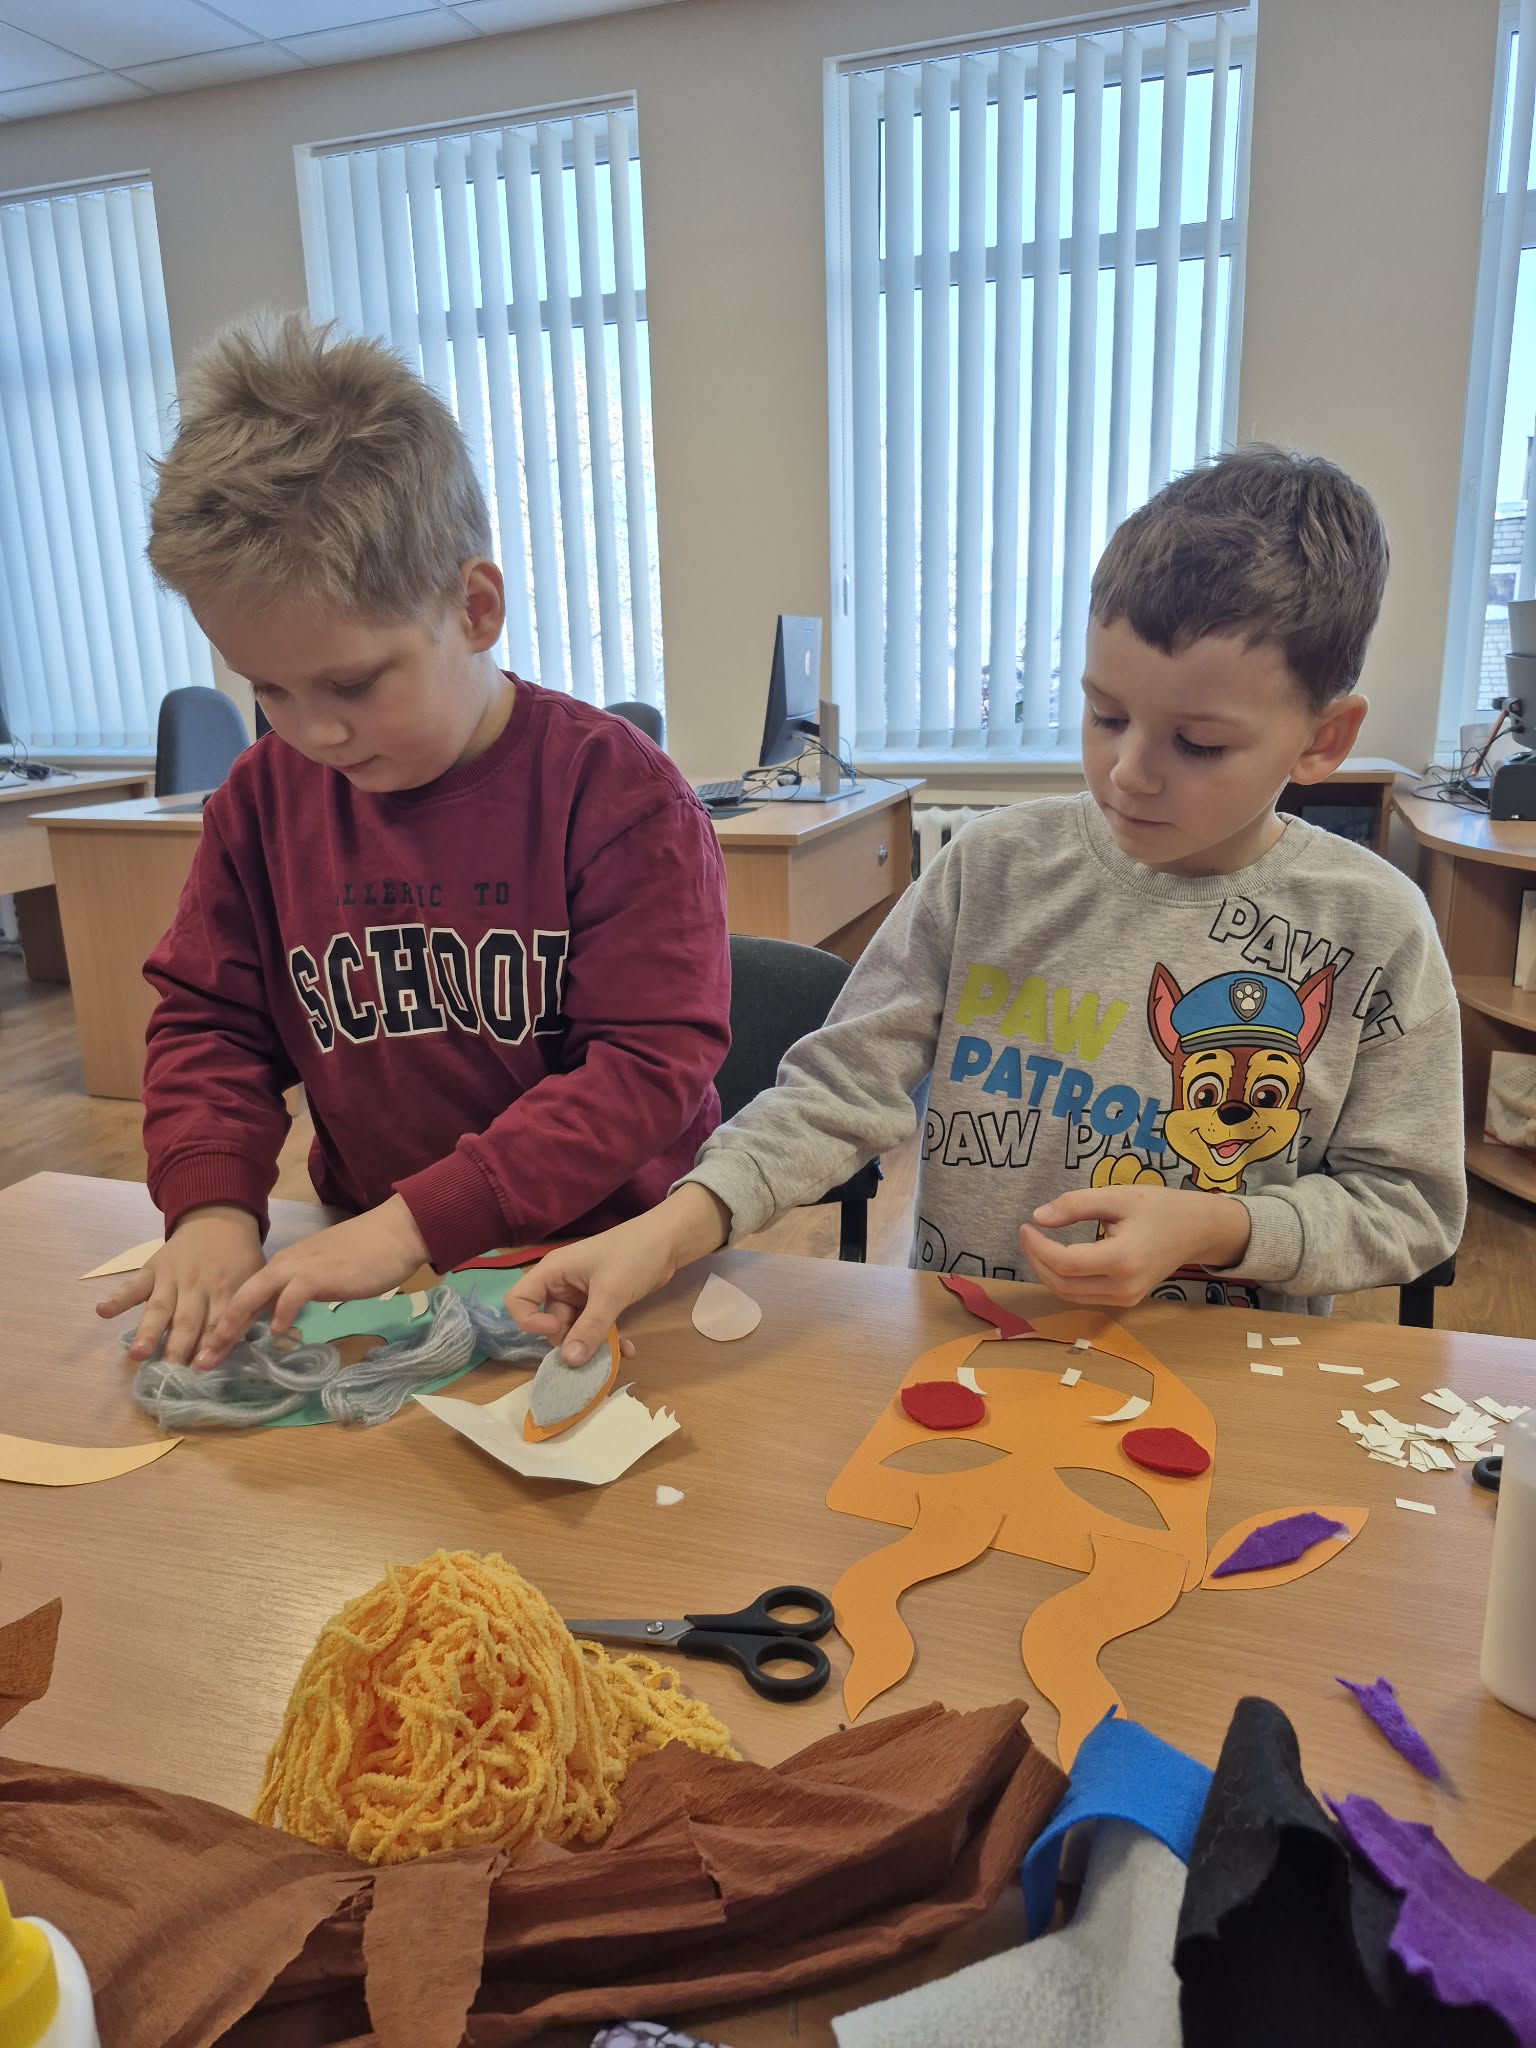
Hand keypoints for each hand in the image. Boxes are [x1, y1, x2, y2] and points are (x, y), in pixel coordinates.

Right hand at [97, 1205, 264, 1366]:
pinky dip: (118, 1297)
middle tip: (169, 1373)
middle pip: (187, 1320)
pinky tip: (102, 1311)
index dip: (211, 1345)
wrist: (218, 1220)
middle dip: (178, 1347)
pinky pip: (134, 1284)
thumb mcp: (255, 1279)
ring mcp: (172, 1278)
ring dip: (148, 1331)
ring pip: (160, 1308)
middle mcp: (198, 1286)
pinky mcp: (152, 1269)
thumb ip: (250, 1310)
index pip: (218, 1322)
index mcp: (227, 1289)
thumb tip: (245, 1347)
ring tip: (137, 1353)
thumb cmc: (239, 1258)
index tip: (202, 1369)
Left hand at [191, 1195, 429, 1369]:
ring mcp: (301, 1267)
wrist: (394, 1233)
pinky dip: (280, 1312)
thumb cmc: (365, 1254)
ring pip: (254, 1293)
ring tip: (218, 1350)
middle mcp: (285, 1264)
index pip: (246, 1296)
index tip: (210, 1351)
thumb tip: (284, 1314)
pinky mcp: (320, 1274)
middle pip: (239, 1296)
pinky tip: (275, 1331)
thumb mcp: (324, 1274)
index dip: (225, 1324)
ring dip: (232, 1324)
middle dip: (217, 1330)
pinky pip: (292, 1293)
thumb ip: (301, 1290)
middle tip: (201, 1362)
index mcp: (285, 1266)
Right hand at [505, 1184, 731, 1363]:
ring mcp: (581, 1294)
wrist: (669, 1241)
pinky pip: (594, 1327)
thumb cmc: (634, 1255)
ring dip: (593, 1346)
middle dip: (569, 1342)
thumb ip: (590, 1328)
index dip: (530, 1321)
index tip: (557, 1330)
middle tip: (592, 1355)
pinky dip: (607, 1340)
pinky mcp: (600, 1302)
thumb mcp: (610, 1292)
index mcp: (553, 1272)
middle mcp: (561, 1284)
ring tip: (616, 1356)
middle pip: (549, 1322)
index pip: (518, 1300)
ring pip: (574, 1330)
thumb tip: (569, 1362)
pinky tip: (628, 1350)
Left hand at [1018, 1185, 1250, 1308]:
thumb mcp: (1117, 1196)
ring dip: (1047, 1271)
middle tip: (1027, 1234)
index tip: (1026, 1226)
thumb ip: (1076, 1205)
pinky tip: (1058, 1256)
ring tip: (1037, 1243)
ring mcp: (1126, 1298)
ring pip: (1070, 1295)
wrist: (1197, 1230)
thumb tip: (1037, 1217)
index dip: (1038, 1246)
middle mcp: (1124, 1287)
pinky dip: (1064, 1279)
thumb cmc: (1159, 1207)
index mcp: (1124, 1259)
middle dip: (1037, 1260)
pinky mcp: (1126, 1301)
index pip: (1066, 1262)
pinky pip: (1083, 1296)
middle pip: (1063, 1285)